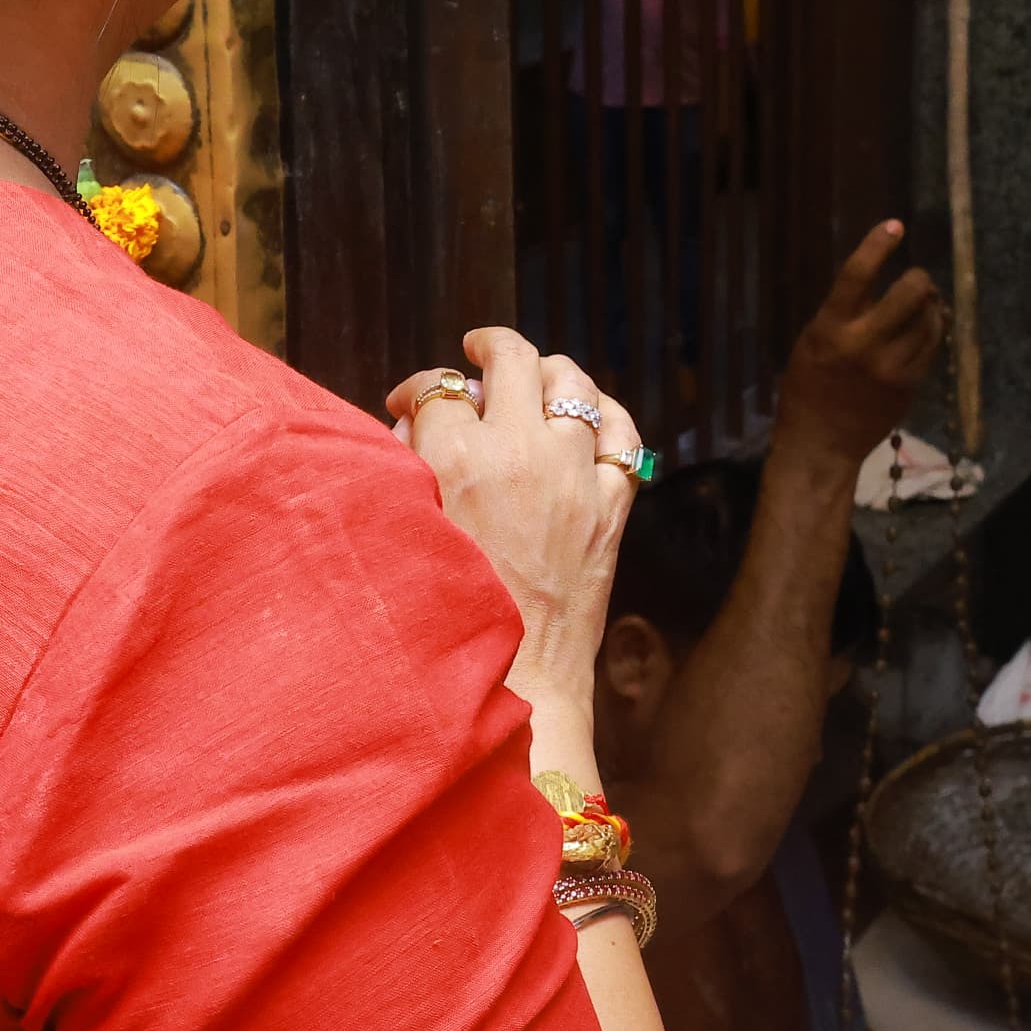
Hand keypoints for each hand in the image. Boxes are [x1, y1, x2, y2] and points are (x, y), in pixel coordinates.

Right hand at [389, 335, 647, 776]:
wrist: (514, 684)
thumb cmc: (444, 620)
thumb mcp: (407, 533)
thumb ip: (406, 473)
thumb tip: (412, 431)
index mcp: (456, 458)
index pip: (437, 390)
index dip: (418, 391)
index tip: (409, 404)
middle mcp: (521, 452)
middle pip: (512, 360)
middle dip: (489, 347)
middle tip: (477, 351)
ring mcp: (575, 476)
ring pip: (574, 385)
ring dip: (551, 373)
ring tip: (537, 376)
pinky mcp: (612, 508)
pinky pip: (624, 438)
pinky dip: (609, 420)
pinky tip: (594, 419)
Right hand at [771, 222, 942, 472]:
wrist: (821, 444)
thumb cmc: (807, 388)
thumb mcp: (813, 343)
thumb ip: (843, 314)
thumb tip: (876, 282)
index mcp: (831, 329)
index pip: (857, 274)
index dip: (878, 244)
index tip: (895, 225)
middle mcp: (864, 344)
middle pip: (908, 294)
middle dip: (919, 278)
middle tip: (917, 278)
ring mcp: (892, 367)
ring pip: (928, 319)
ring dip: (930, 303)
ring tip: (925, 301)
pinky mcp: (910, 385)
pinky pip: (932, 346)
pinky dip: (933, 330)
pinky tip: (928, 326)